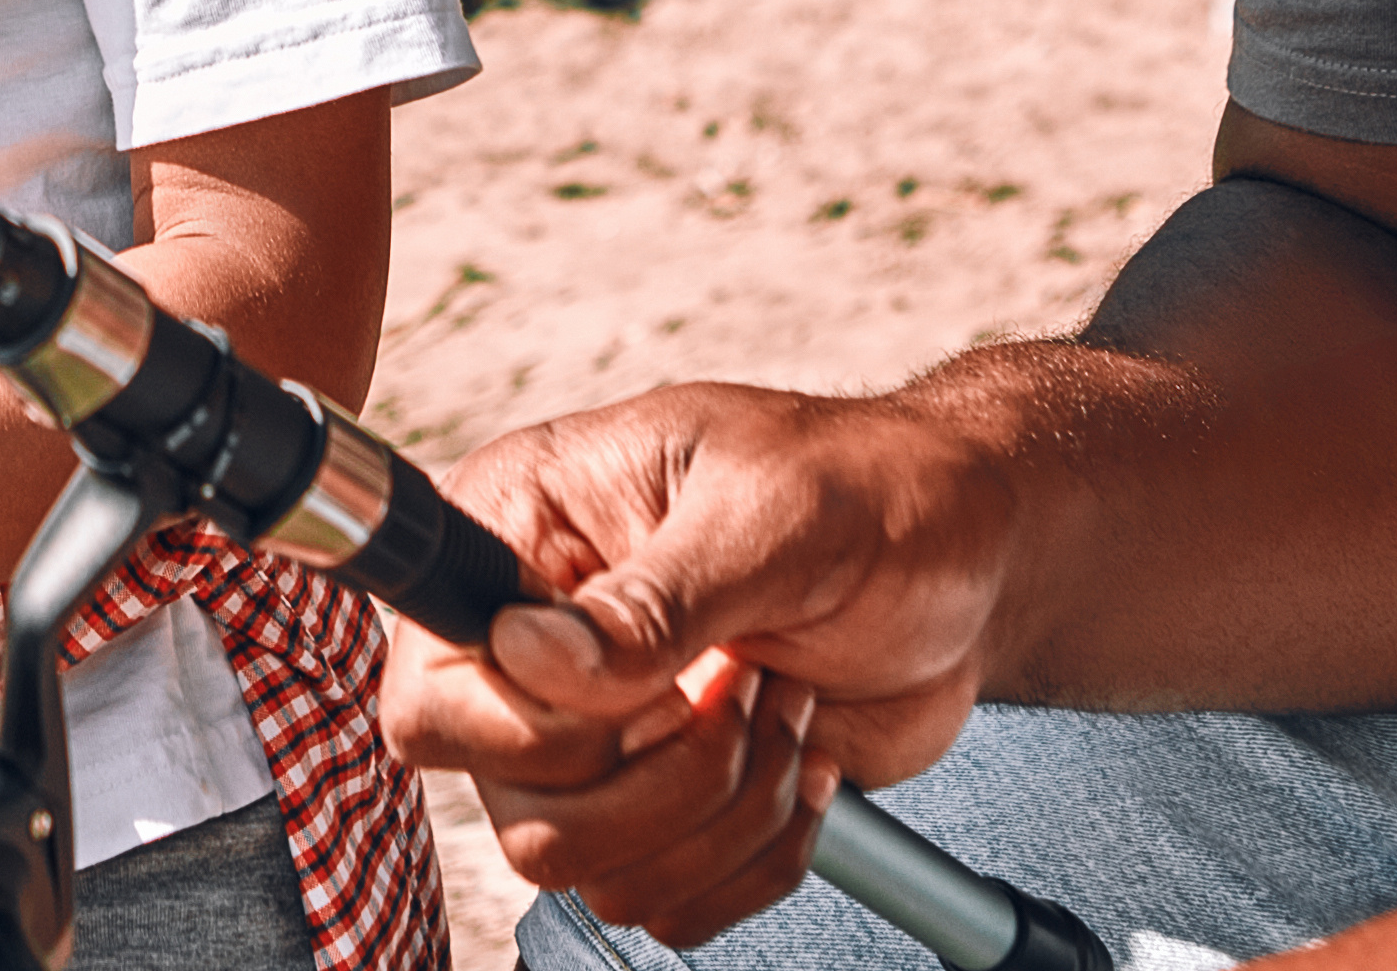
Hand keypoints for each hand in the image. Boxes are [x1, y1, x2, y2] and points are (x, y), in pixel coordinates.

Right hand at [383, 381, 1019, 952]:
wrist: (964, 558)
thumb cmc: (871, 492)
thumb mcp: (772, 516)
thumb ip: (651, 597)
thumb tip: (528, 656)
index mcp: (521, 530)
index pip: (433, 691)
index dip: (535, 727)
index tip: (657, 682)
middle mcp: (535, 643)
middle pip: (520, 813)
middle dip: (668, 780)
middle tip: (747, 688)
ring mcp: (596, 736)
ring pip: (596, 874)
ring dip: (727, 815)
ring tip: (786, 710)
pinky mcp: (662, 806)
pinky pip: (668, 905)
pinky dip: (758, 860)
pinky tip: (802, 766)